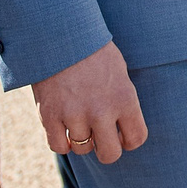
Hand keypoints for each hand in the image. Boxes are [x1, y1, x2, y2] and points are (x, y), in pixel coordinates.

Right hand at [31, 40, 147, 165]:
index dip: (129, 140)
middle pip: (110, 155)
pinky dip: (61, 141)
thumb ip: (123, 101)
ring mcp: (74, 115)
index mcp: (124, 98)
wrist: (60, 32)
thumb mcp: (119, 72)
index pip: (137, 139)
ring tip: (79, 121)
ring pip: (82, 150)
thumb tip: (123, 129)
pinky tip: (63, 128)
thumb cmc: (93, 51)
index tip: (121, 134)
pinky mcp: (49, 115)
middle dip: (106, 149)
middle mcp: (101, 111)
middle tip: (100, 137)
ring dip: (81, 139)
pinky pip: (58, 146)